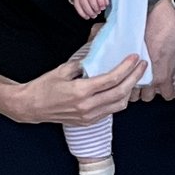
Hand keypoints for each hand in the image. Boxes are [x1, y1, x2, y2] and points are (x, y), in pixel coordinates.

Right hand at [4, 46, 143, 127]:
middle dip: (134, 78)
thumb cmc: (44, 86)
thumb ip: (83, 63)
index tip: (135, 58)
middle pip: (120, 93)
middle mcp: (87, 106)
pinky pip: (110, 111)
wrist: (31, 106)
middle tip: (142, 65)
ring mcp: (89, 116)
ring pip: (119, 105)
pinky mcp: (88, 121)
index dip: (126, 68)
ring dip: (130, 90)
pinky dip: (119, 100)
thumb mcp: (62, 70)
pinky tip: (122, 89)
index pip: (112, 79)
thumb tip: (98, 52)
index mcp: (81, 91)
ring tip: (135, 76)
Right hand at [71, 0, 110, 19]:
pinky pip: (77, 6)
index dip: (101, 1)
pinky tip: (87, 16)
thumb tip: (105, 4)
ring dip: (89, 11)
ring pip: (83, 2)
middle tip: (98, 12)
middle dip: (95, 7)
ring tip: (93, 15)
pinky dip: (82, 13)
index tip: (103, 7)